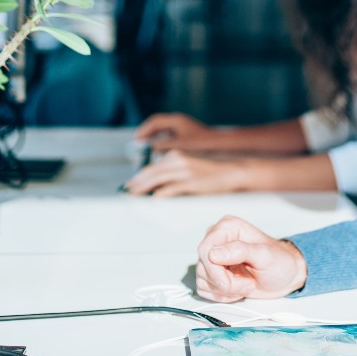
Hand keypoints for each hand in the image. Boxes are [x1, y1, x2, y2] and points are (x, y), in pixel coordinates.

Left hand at [123, 150, 245, 196]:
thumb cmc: (210, 172)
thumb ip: (173, 172)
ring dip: (143, 189)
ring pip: (157, 180)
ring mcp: (184, 170)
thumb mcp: (189, 166)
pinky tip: (154, 199)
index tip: (130, 184)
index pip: (152, 167)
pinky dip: (160, 194)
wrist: (230, 172)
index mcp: (176, 156)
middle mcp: (178, 160)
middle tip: (126, 192)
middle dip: (136, 183)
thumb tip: (157, 185)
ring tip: (134, 196)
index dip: (138, 176)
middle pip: (151, 173)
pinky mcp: (191, 181)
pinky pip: (171, 188)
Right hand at [134, 112, 217, 150]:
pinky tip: (160, 153)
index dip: (143, 130)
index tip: (136, 139)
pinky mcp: (186, 135)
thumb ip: (163, 145)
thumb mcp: (180, 145)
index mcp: (176, 121)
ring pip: (163, 131)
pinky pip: (169, 136)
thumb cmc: (203, 144)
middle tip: (138, 143)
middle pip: (157, 125)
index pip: (154, 121)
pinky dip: (161, 142)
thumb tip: (149, 147)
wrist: (220, 145)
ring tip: (146, 149)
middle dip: (146, 134)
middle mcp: (179, 122)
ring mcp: (183, 128)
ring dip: (154, 138)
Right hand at [195, 216, 306, 302]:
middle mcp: (217, 240)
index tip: (232, 282)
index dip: (215, 271)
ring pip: (202, 280)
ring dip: (225, 290)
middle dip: (225, 283)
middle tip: (248, 284)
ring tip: (246, 285)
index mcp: (228, 228)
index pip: (206, 249)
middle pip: (203, 267)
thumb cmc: (280, 262)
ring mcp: (214, 258)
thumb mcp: (265, 255)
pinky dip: (221, 295)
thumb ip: (240, 251)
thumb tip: (213, 254)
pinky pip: (204, 288)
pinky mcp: (214, 273)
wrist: (286, 276)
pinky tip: (238, 290)